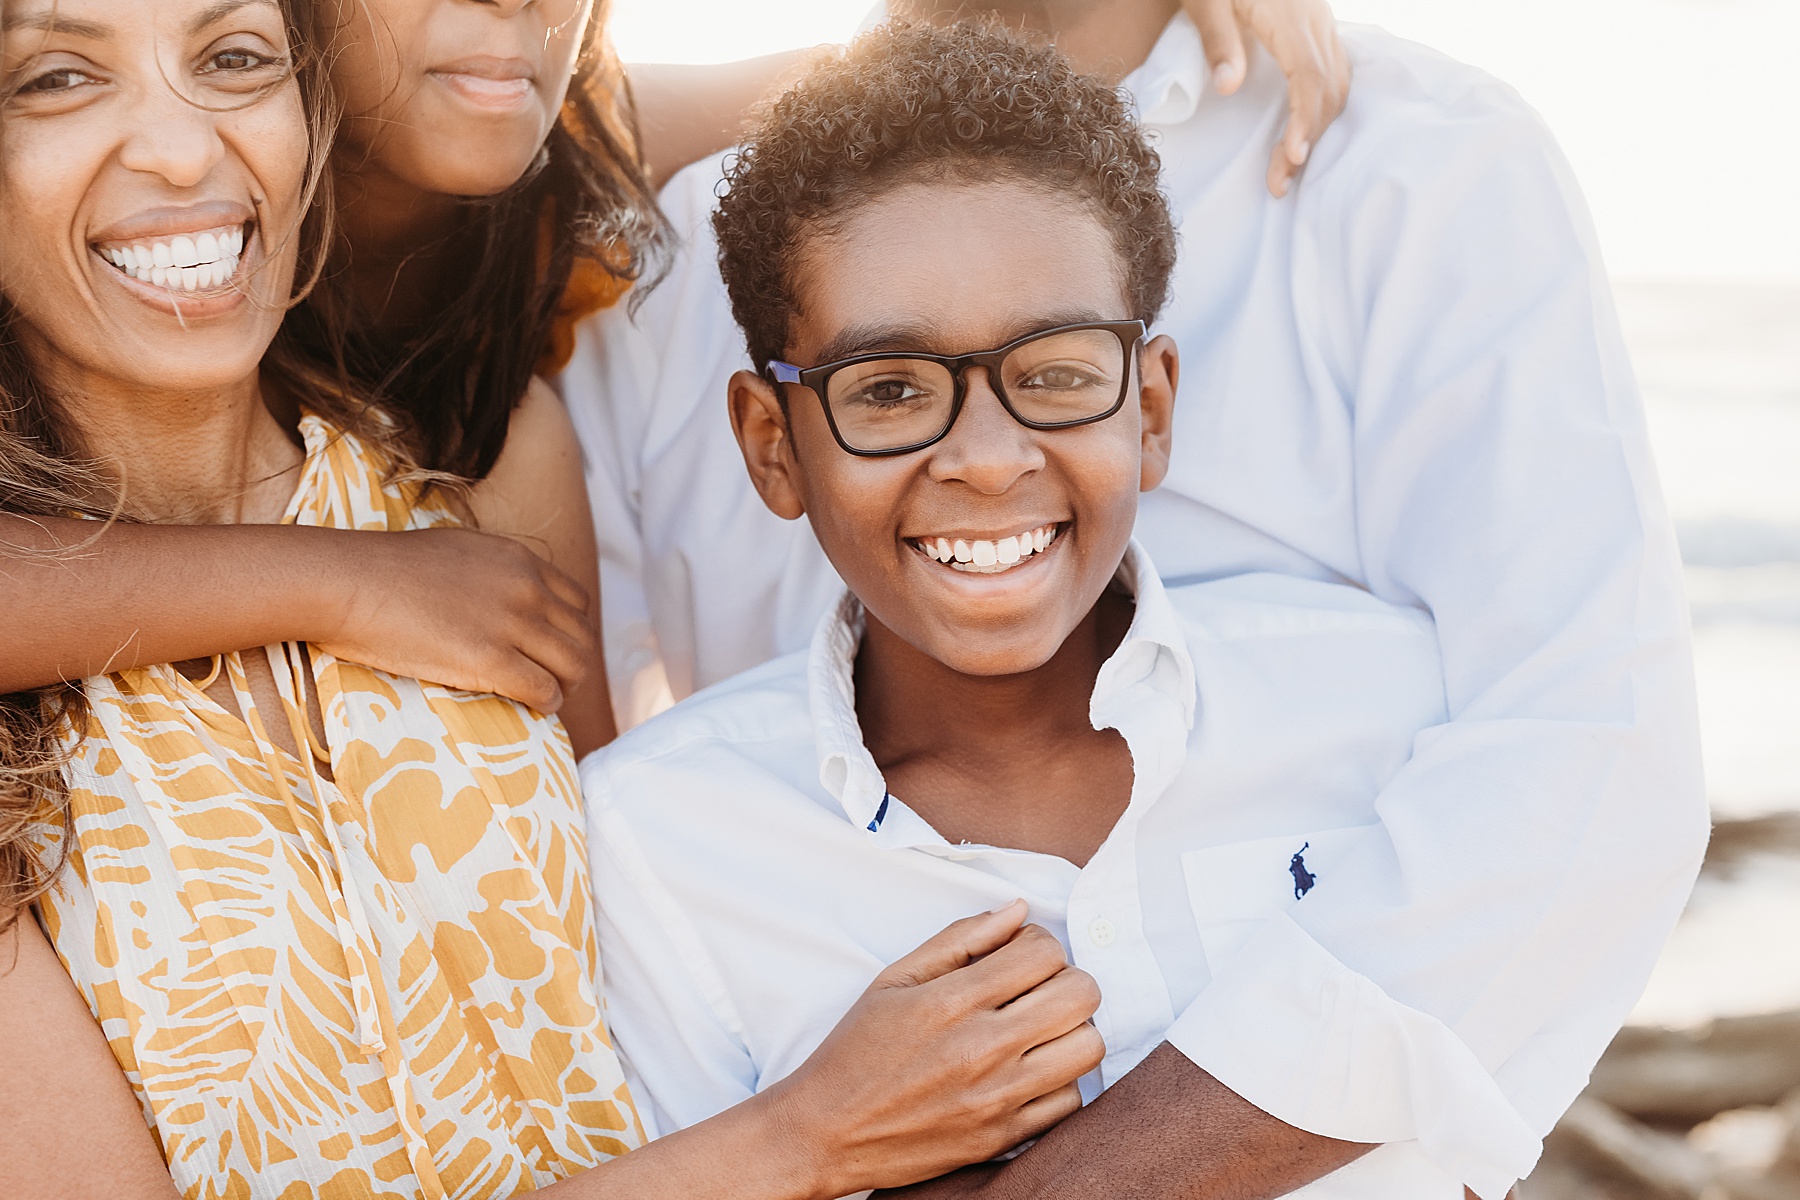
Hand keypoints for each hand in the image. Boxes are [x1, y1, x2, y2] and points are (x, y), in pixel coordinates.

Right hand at [311, 526, 595, 712]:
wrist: (348, 582)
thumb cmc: (385, 569)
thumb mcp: (459, 552)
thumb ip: (492, 572)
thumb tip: (501, 598)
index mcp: (520, 559)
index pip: (577, 601)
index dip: (571, 631)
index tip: (554, 649)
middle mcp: (526, 589)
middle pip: (582, 636)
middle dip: (575, 663)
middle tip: (558, 682)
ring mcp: (511, 624)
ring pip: (573, 665)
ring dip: (566, 687)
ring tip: (547, 698)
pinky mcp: (490, 660)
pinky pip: (544, 689)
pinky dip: (546, 703)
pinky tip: (534, 708)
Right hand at [763, 901, 1103, 1198]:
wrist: (827, 1132)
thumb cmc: (857, 1050)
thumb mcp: (894, 980)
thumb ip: (959, 940)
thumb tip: (1017, 911)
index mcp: (952, 1002)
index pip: (1045, 952)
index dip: (1039, 943)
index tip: (1019, 954)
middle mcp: (982, 1048)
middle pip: (1081, 994)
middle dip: (1066, 979)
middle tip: (1038, 988)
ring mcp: (997, 1097)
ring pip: (1088, 1046)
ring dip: (1071, 1029)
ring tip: (1040, 1029)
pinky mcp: (1003, 1137)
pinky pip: (1072, 1100)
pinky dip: (1060, 1080)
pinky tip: (1030, 1070)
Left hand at [1183, 0, 1351, 196]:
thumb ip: (1217, 39)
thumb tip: (1230, 87)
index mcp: (1290, 16)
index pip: (1310, 77)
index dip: (1305, 120)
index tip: (1293, 158)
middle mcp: (1314, 18)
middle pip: (1329, 86)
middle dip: (1310, 137)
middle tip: (1280, 182)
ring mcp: (1318, 19)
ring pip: (1338, 78)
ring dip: (1320, 124)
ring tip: (1291, 164)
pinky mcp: (1314, 21)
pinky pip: (1334, 66)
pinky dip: (1325, 101)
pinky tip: (1307, 125)